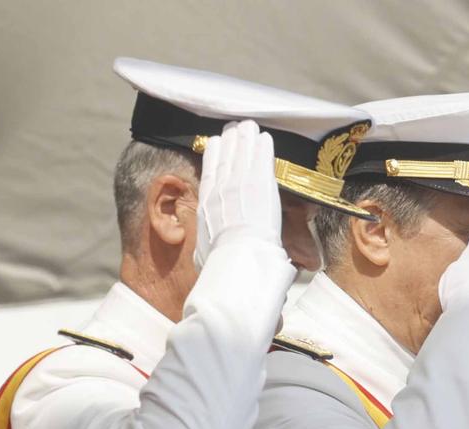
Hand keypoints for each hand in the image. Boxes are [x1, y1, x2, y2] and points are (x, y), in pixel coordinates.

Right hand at [195, 120, 280, 268]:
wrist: (239, 255)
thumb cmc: (221, 261)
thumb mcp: (204, 252)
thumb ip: (206, 243)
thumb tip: (203, 254)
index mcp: (207, 201)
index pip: (210, 171)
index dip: (213, 155)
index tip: (215, 143)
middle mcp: (222, 187)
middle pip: (227, 157)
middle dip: (230, 141)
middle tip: (233, 128)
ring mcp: (241, 182)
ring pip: (244, 153)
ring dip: (247, 138)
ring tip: (248, 126)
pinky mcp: (261, 183)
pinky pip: (263, 159)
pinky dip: (263, 147)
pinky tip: (265, 137)